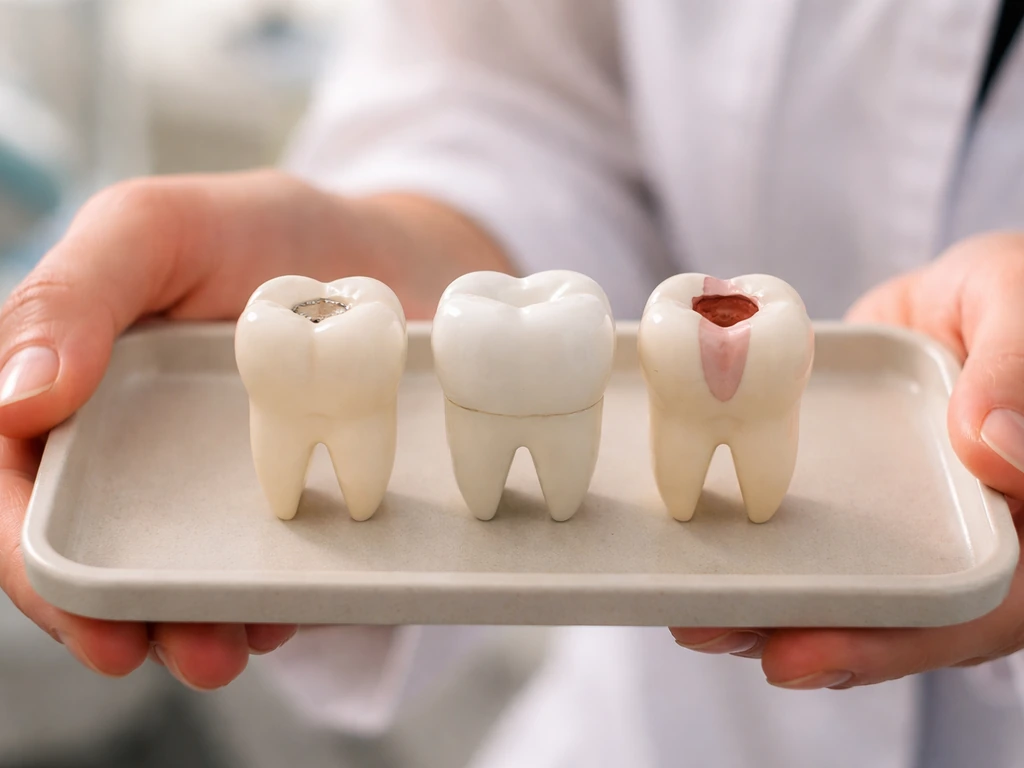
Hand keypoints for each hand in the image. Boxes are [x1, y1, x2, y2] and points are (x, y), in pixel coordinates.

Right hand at [0, 170, 508, 689]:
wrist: (387, 256)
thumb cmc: (264, 233)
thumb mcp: (160, 228)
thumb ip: (74, 295)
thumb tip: (15, 399)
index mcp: (73, 388)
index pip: (18, 485)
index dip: (28, 559)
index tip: (78, 613)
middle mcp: (130, 451)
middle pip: (92, 554)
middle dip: (114, 617)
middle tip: (166, 649)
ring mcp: (207, 488)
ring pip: (173, 578)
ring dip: (191, 626)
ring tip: (229, 646)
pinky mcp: (282, 507)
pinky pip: (262, 570)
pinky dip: (267, 599)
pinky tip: (286, 610)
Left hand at [671, 231, 1023, 688]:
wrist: (967, 292)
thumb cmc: (1016, 294)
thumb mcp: (1020, 310)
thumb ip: (1015, 373)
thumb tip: (992, 447)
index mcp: (1023, 521)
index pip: (970, 608)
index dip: (891, 642)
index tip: (801, 653)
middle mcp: (965, 542)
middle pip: (891, 621)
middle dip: (798, 639)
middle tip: (710, 632)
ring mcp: (907, 529)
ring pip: (846, 592)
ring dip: (767, 612)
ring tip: (689, 619)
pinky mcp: (854, 502)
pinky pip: (810, 540)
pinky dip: (760, 558)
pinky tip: (700, 566)